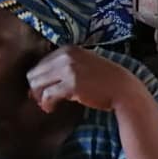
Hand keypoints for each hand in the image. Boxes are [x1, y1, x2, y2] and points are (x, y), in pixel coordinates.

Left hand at [26, 46, 140, 112]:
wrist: (123, 89)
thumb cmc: (104, 79)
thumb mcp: (84, 63)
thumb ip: (64, 65)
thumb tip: (39, 81)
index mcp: (68, 49)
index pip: (41, 63)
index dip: (40, 79)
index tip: (44, 90)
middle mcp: (66, 56)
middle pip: (34, 73)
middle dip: (36, 88)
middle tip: (43, 100)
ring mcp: (69, 69)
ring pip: (37, 84)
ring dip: (39, 97)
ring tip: (47, 105)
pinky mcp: (71, 85)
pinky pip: (48, 95)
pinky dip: (46, 104)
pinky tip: (51, 109)